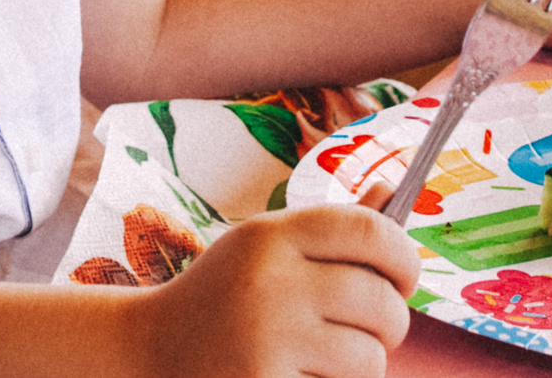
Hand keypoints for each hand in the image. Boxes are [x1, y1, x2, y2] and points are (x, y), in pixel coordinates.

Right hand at [131, 206, 417, 377]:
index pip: (369, 230)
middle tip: (371, 329)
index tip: (404, 276)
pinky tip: (297, 376)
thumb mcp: (263, 249)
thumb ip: (329, 229)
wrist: (147, 353)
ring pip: (371, 359)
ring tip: (329, 358)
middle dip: (390, 322)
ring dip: (363, 365)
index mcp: (270, 237)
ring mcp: (267, 342)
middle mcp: (269, 284)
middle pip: (382, 302)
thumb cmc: (222, 298)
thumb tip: (393, 191)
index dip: (404, 255)